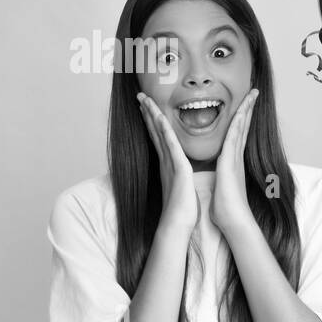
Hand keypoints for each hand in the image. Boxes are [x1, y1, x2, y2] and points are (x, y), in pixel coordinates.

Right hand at [137, 92, 198, 235]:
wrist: (178, 224)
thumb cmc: (181, 210)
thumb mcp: (181, 187)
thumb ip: (179, 177)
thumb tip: (181, 174)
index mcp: (168, 164)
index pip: (158, 137)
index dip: (151, 121)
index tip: (146, 107)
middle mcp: (166, 160)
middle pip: (155, 131)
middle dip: (147, 113)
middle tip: (140, 96)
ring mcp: (170, 163)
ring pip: (160, 134)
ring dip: (152, 115)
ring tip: (144, 100)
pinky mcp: (178, 167)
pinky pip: (170, 145)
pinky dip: (164, 130)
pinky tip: (159, 118)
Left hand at [211, 88, 258, 235]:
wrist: (233, 220)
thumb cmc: (226, 209)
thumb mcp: (220, 189)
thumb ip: (221, 182)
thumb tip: (218, 184)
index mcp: (232, 163)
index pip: (237, 136)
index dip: (241, 120)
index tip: (245, 108)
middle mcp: (236, 157)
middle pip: (243, 127)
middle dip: (248, 109)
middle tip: (253, 92)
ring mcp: (235, 158)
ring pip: (241, 128)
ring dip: (246, 110)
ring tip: (252, 94)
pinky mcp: (231, 161)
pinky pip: (234, 137)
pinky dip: (239, 123)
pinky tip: (241, 111)